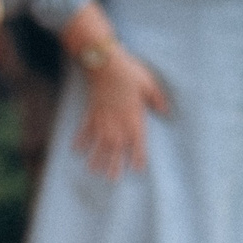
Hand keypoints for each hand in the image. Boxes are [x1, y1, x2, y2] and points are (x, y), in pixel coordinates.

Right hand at [75, 48, 168, 179]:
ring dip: (96, 158)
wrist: (105, 62)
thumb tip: (166, 112)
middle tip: (112, 180)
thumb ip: (157, 99)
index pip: (137, 142)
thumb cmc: (129, 72)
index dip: (138, 156)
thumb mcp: (148, 84)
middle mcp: (116, 122)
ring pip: (99, 143)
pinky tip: (76, 150)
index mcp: (133, 117)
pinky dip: (80, 140)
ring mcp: (102, 119)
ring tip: (93, 171)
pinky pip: (85, 129)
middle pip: (116, 149)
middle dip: (114, 165)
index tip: (138, 169)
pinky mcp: (91, 112)